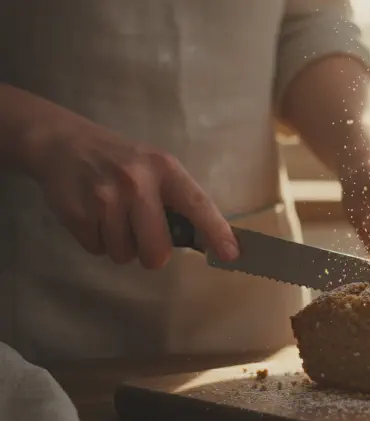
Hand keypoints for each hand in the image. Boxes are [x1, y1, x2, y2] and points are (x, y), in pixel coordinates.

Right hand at [25, 119, 238, 268]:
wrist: (63, 143)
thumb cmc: (121, 161)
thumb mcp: (156, 168)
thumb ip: (178, 201)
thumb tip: (208, 241)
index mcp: (165, 169)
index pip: (197, 204)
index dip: (216, 232)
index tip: (231, 254)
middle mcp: (137, 182)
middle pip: (157, 249)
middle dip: (152, 253)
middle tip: (142, 234)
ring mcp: (104, 198)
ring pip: (123, 254)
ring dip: (120, 244)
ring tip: (112, 216)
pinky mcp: (77, 212)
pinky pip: (96, 249)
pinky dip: (96, 240)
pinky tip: (93, 215)